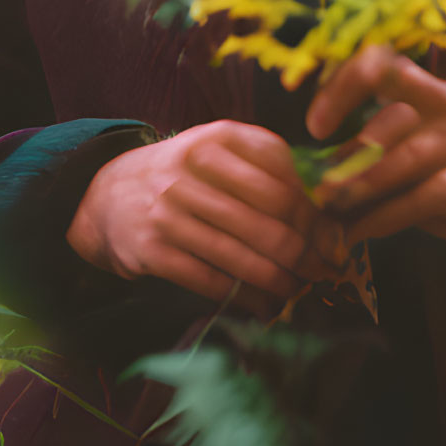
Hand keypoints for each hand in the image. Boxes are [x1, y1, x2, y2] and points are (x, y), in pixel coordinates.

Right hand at [65, 119, 344, 309]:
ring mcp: (170, 209)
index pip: (285, 179)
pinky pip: (213, 280)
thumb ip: (269, 169)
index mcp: (220, 138)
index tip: (336, 239)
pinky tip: (266, 306)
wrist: (108, 194)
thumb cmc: (184, 173)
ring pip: (244, 254)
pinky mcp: (153, 249)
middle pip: (270, 218)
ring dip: (281, 280)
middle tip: (325, 271)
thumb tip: (327, 213)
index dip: (317, 215)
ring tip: (300, 290)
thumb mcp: (222, 152)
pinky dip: (246, 298)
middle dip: (306, 252)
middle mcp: (194, 169)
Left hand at [305, 45, 445, 242]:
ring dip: (365, 182)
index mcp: (420, 86)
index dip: (345, 88)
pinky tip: (359, 231)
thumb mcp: (392, 140)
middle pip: (398, 113)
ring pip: (410, 156)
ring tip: (333, 204)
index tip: (315, 127)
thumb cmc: (421, 164)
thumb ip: (359, 139)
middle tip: (318, 182)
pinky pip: (423, 198)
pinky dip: (385, 216)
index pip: (384, 65)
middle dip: (352, 149)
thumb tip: (305, 159)